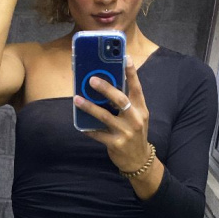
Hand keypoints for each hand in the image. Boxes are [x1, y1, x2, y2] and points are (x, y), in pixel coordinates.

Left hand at [74, 58, 151, 174]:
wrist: (139, 160)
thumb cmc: (135, 133)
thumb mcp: (137, 117)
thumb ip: (127, 104)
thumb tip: (106, 87)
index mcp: (141, 109)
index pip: (137, 88)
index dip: (131, 72)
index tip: (125, 57)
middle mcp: (135, 119)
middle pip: (120, 100)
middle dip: (105, 88)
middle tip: (92, 80)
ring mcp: (125, 132)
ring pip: (105, 116)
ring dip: (89, 107)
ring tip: (77, 99)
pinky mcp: (115, 144)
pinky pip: (98, 134)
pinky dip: (88, 129)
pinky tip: (79, 125)